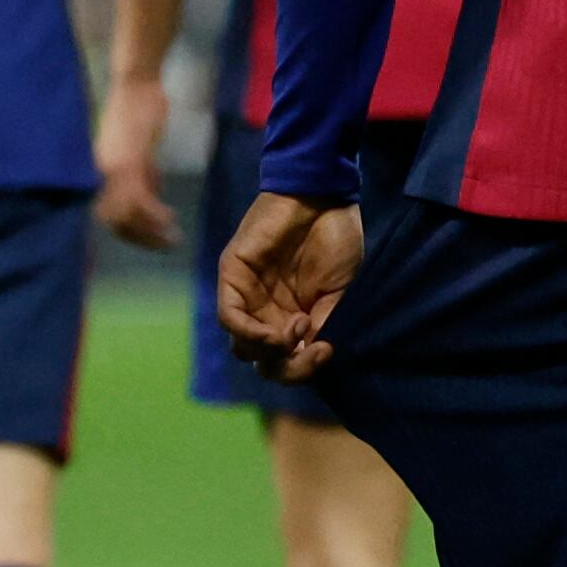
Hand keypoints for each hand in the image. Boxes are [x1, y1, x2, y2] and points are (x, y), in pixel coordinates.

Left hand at [95, 75, 179, 250]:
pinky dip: (155, 214)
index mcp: (97, 172)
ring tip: (172, 236)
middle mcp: (98, 174)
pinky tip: (170, 217)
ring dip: (150, 231)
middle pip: (112, 220)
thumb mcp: (139, 151)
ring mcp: (111, 169)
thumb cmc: (139, 111)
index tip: (149, 240)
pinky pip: (140, 200)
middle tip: (165, 244)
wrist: (137, 84)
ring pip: (125, 215)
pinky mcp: (127, 162)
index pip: (105, 214)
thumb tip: (152, 197)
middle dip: (140, 237)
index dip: (127, 231)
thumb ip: (143, 175)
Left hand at [214, 190, 359, 382]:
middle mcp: (266, 311)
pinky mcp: (232, 276)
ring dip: (271, 351)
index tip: (328, 352)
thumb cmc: (334, 239)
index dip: (303, 369)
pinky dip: (251, 334)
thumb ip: (323, 327)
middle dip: (287, 367)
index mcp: (291, 317)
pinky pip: (229, 318)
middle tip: (313, 348)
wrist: (323, 197)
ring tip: (297, 330)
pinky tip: (278, 331)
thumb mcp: (337, 293)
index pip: (284, 362)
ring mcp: (247, 295)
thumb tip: (312, 359)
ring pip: (242, 346)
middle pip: (261, 360)